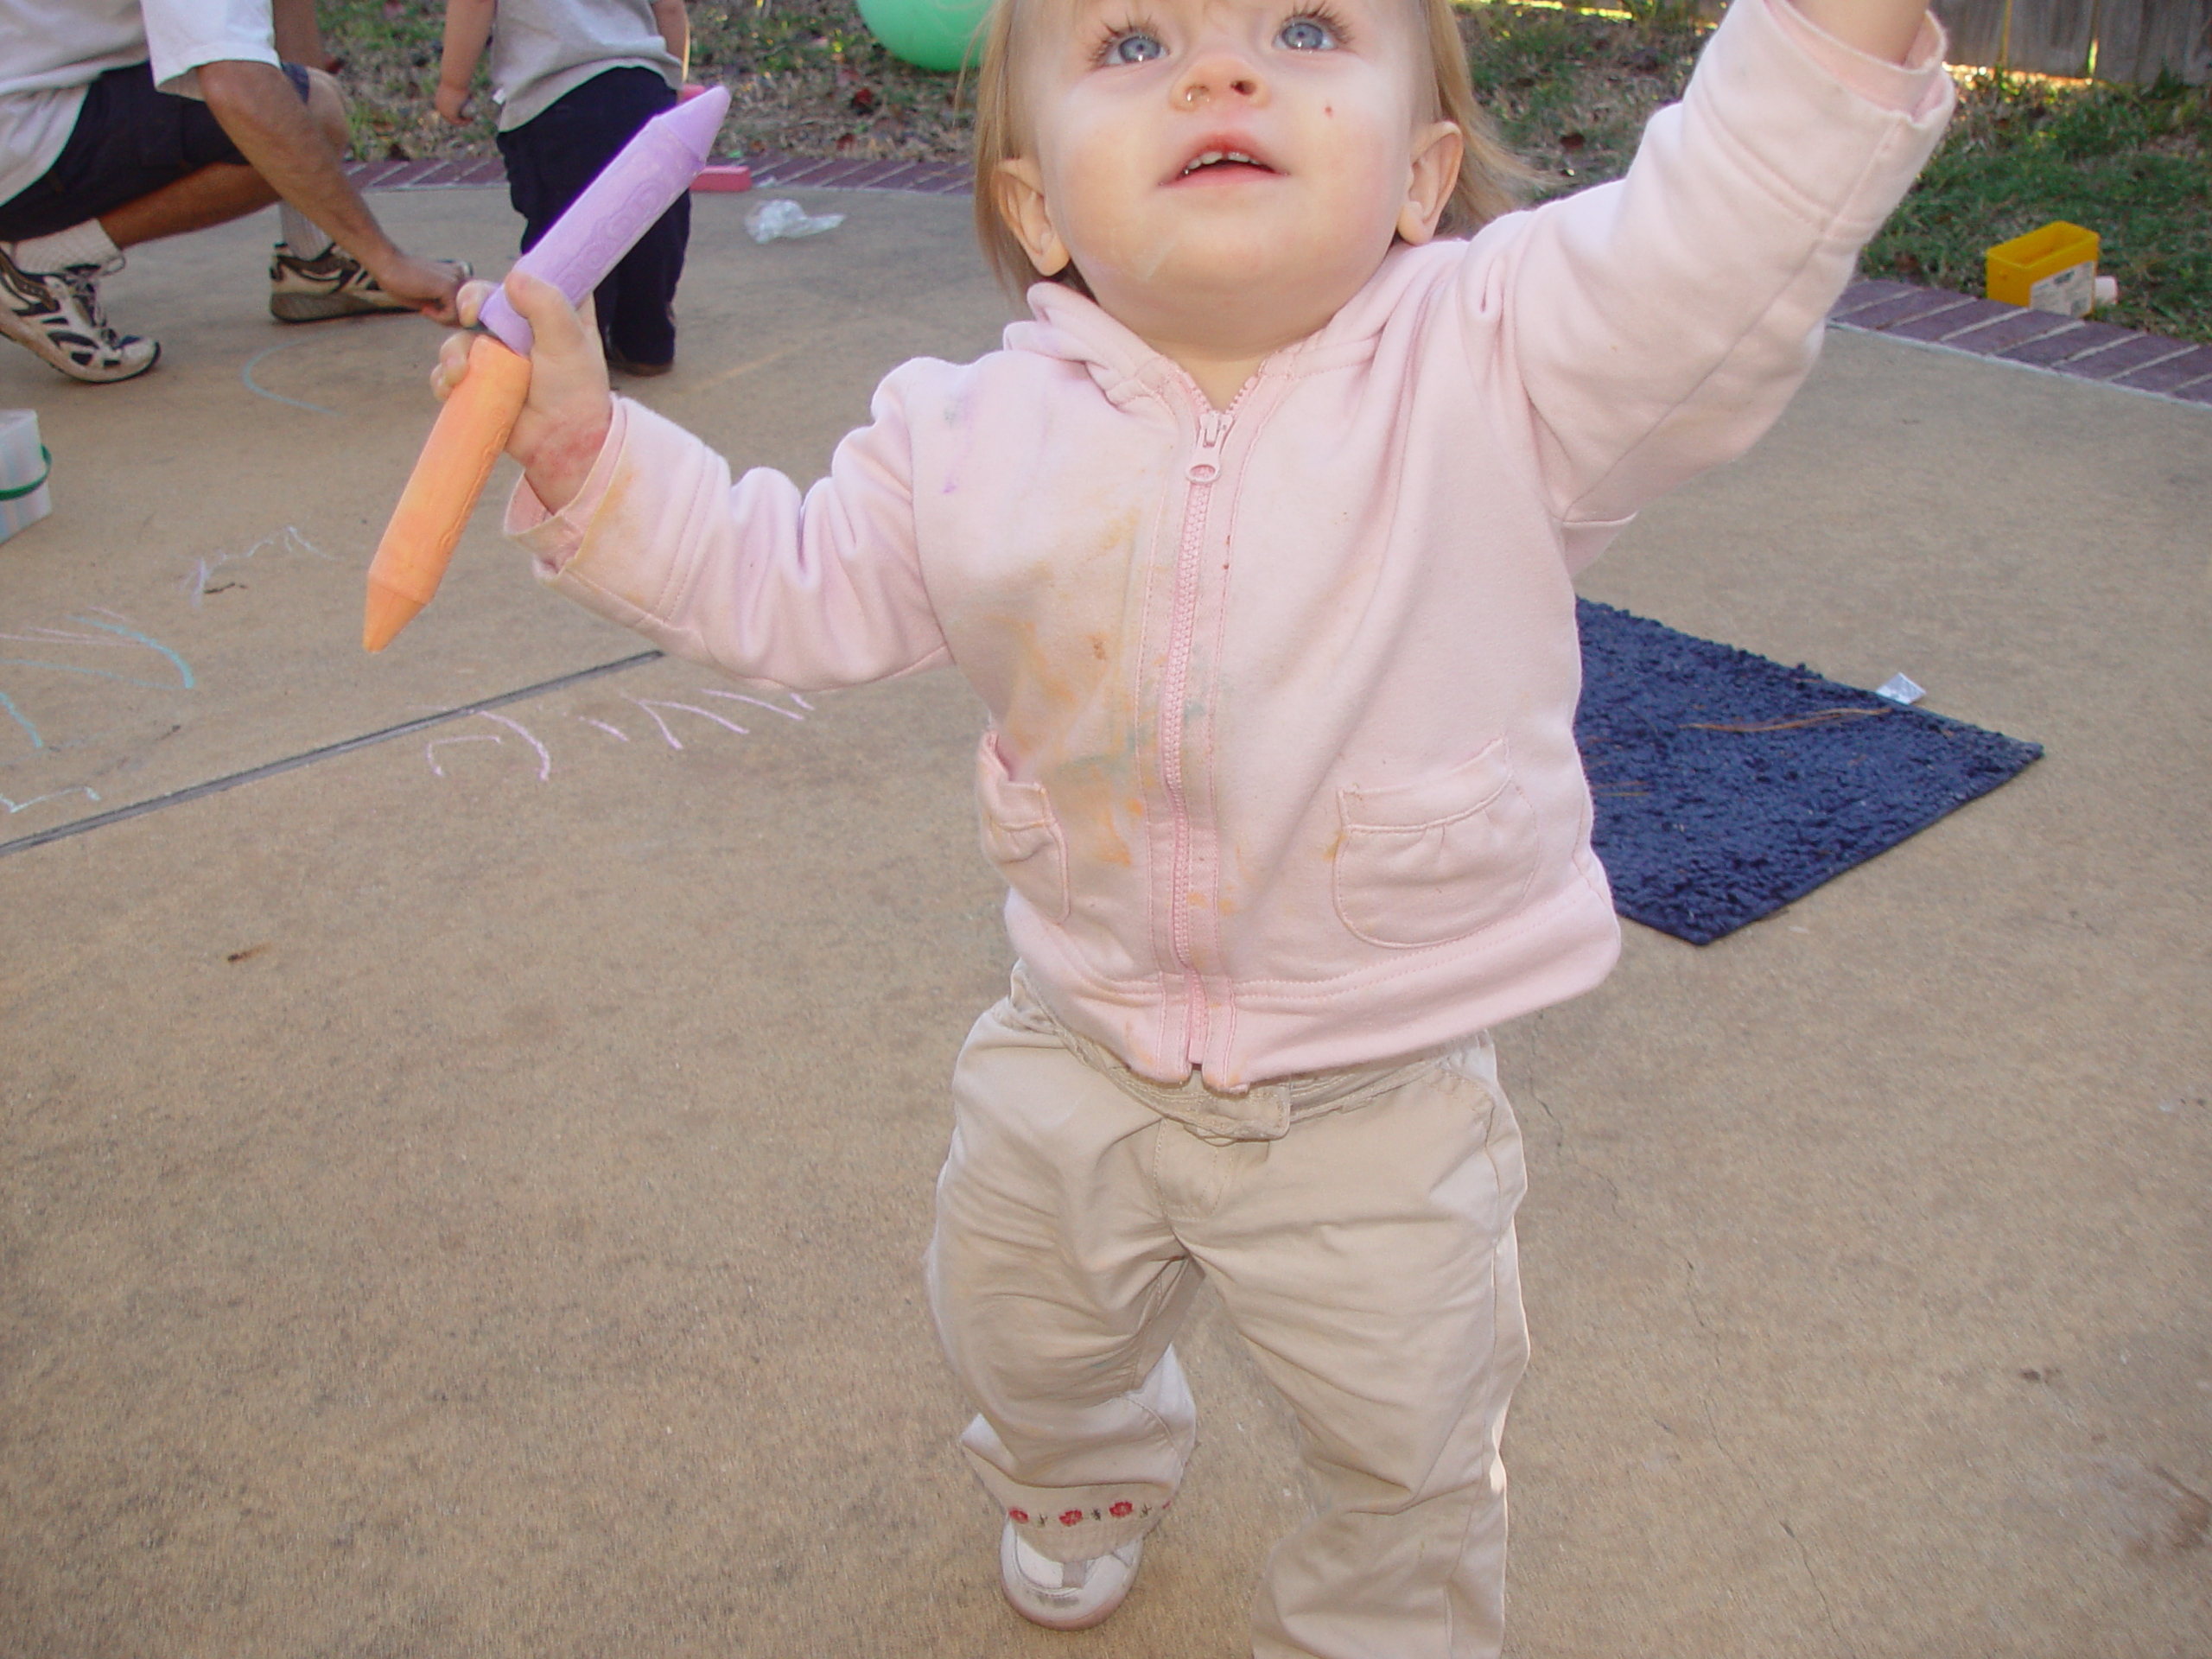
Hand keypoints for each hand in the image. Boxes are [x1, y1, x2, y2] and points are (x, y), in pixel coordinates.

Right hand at [371, 250, 467, 323]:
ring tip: (427, 310)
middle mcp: (461, 276)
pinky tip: (425, 309)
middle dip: (452, 321)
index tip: (437, 314)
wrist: (386, 265)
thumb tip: (465, 325)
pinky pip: (453, 315)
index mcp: (458, 277)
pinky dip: (439, 318)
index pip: (472, 306)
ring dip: (445, 320)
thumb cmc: (402, 284)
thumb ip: (448, 309)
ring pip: (464, 316)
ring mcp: (457, 280)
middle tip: (431, 314)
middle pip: (471, 313)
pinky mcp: (448, 286)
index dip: (457, 317)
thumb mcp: (430, 301)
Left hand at [435, 82, 472, 123]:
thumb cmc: (456, 81)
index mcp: (439, 101)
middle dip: (460, 120)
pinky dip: (465, 122)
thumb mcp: (458, 85)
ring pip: (454, 121)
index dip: (457, 113)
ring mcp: (444, 112)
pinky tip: (472, 119)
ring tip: (471, 119)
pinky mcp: (450, 115)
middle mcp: (439, 107)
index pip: (448, 110)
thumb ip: (460, 89)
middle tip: (469, 117)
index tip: (465, 113)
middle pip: (450, 117)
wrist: (454, 81)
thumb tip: (464, 94)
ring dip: (463, 122)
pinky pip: (458, 122)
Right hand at [436, 271, 612, 513]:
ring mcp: (497, 356)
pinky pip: (450, 372)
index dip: (511, 277)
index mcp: (550, 312)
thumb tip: (512, 277)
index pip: (527, 279)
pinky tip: (450, 389)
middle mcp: (520, 329)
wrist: (564, 443)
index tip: (505, 286)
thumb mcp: (569, 342)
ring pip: (460, 338)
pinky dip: (444, 379)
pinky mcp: (480, 383)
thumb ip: (547, 304)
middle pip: (483, 300)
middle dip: (468, 302)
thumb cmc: (575, 391)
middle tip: (469, 316)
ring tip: (459, 375)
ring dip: (452, 353)